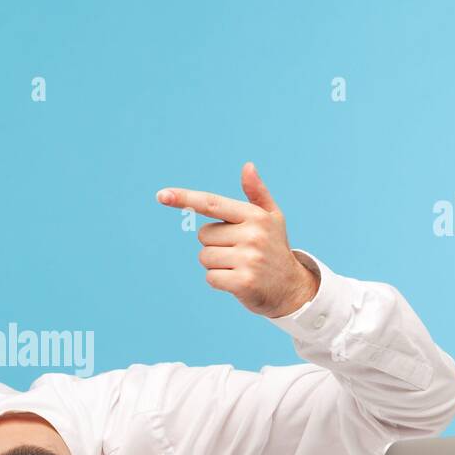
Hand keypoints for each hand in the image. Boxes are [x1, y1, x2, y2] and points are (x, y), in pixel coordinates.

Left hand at [157, 162, 319, 317]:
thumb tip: (248, 166)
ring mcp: (248, 259)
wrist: (293, 288)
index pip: (212, 203)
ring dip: (216, 264)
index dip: (185, 198)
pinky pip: (210, 277)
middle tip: (239, 252)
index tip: (161, 195)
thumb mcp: (271, 218)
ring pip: (204, 257)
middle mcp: (252, 234)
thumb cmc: (275, 249)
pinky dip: (219, 281)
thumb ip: (257, 193)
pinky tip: (238, 281)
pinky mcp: (243, 282)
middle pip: (203, 235)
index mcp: (255, 215)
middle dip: (215, 244)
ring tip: (240, 266)